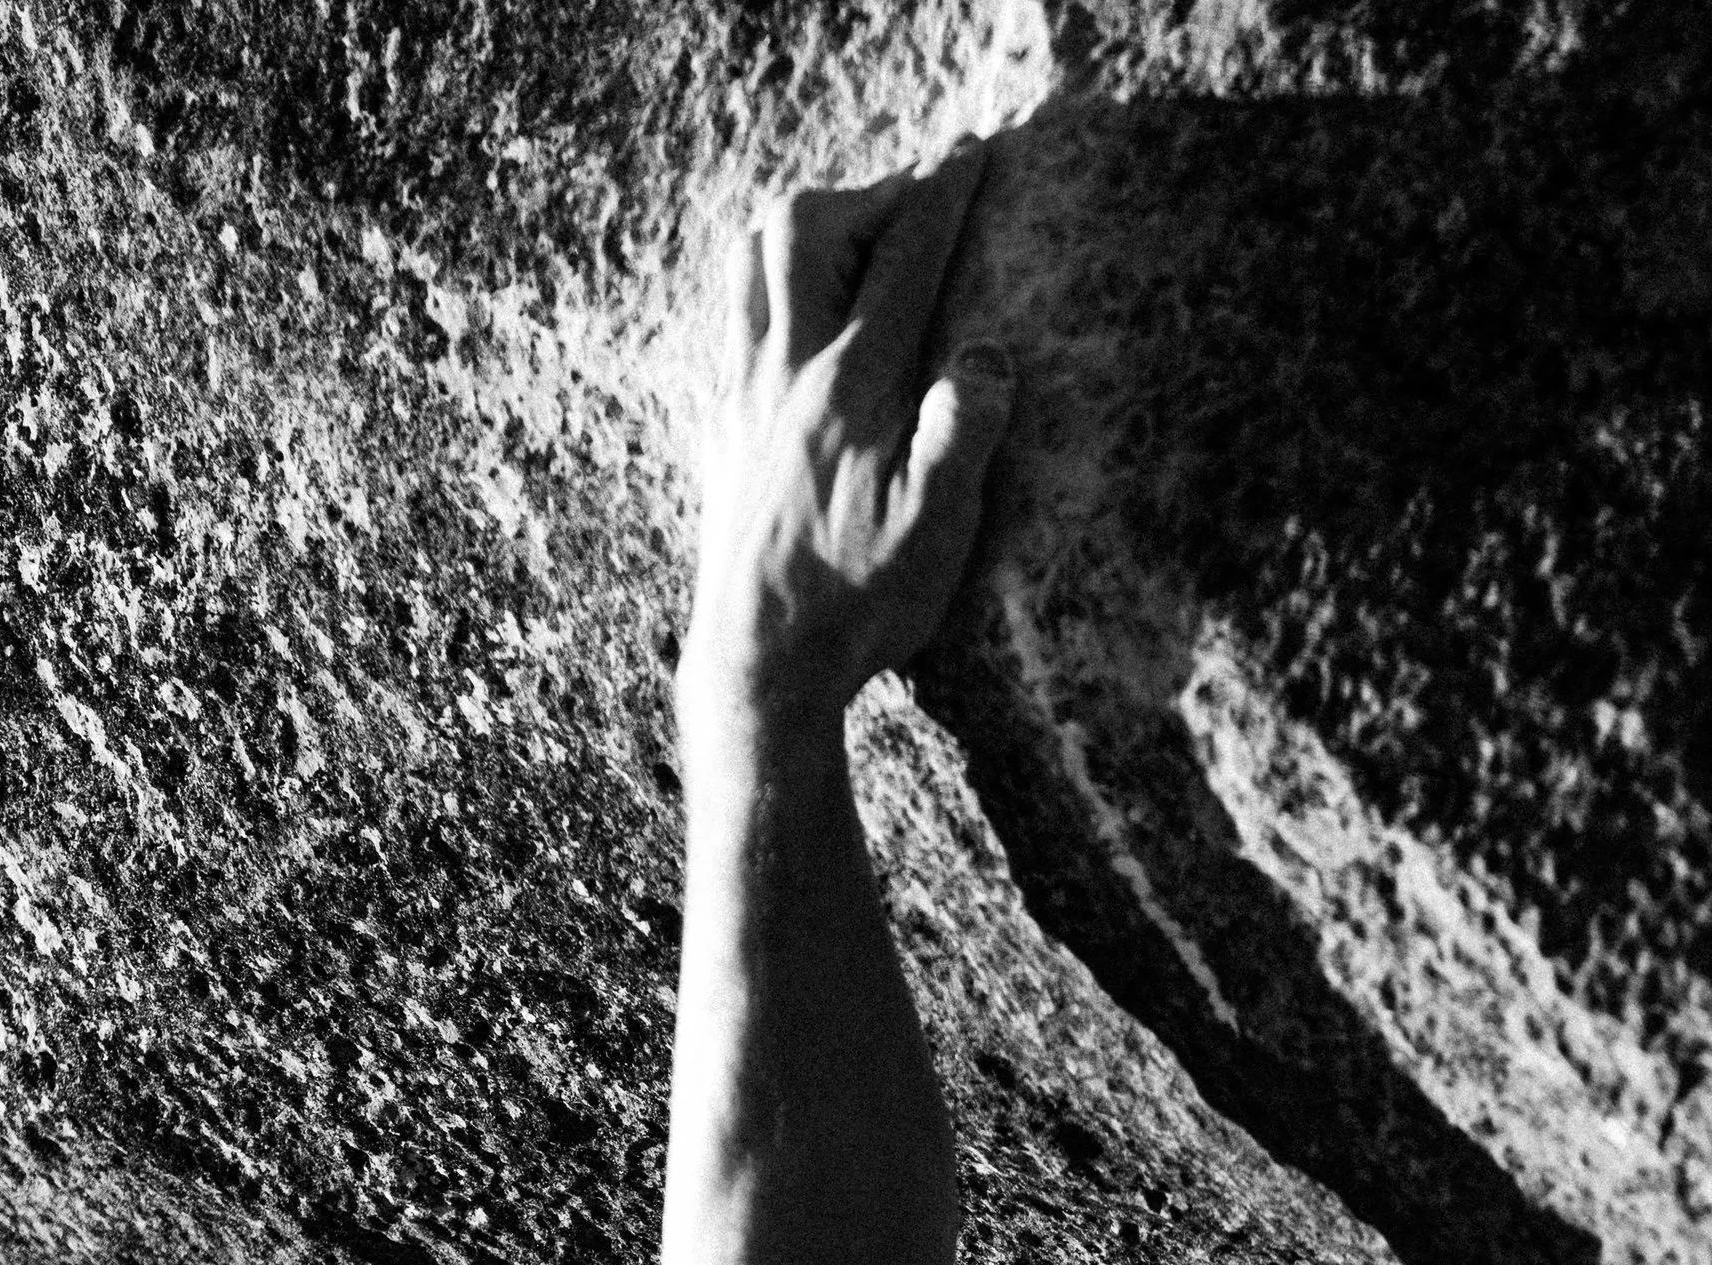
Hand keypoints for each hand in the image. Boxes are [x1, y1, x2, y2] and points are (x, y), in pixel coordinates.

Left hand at [680, 144, 1014, 740]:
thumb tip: (989, 356)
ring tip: (845, 239)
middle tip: (911, 207)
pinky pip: (729, 322)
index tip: (975, 151)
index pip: (905, 258)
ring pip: (751, 264)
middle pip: (806, 228)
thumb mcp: (935, 532)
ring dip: (800, 228)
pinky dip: (762, 287)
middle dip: (865, 195)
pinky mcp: (722, 431)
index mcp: (852, 386)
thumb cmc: (857, 606)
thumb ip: (963, 433)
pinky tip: (790, 317)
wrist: (760, 665)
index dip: (944, 193)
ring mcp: (745, 398)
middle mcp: (789, 373)